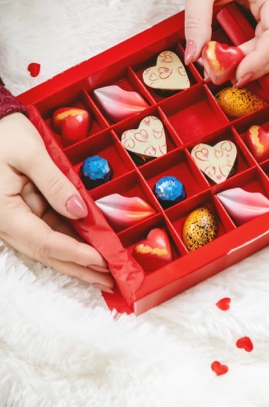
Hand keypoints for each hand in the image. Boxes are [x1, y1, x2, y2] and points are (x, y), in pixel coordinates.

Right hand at [0, 112, 113, 291]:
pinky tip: (92, 250)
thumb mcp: (30, 153)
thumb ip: (55, 183)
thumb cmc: (4, 134)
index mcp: (3, 211)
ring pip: (49, 246)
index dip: (74, 253)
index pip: (44, 241)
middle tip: (111, 280)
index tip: (101, 261)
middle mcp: (7, 222)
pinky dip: (71, 242)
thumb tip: (80, 211)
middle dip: (80, 268)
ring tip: (106, 272)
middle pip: (47, 252)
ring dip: (77, 260)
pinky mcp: (24, 212)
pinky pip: (49, 231)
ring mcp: (15, 219)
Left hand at [183, 0, 268, 85]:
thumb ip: (197, 22)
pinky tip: (254, 73)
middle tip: (230, 79)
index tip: (237, 76)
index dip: (259, 60)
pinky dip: (264, 60)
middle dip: (259, 66)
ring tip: (238, 79)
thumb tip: (193, 56)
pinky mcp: (266, 14)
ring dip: (263, 67)